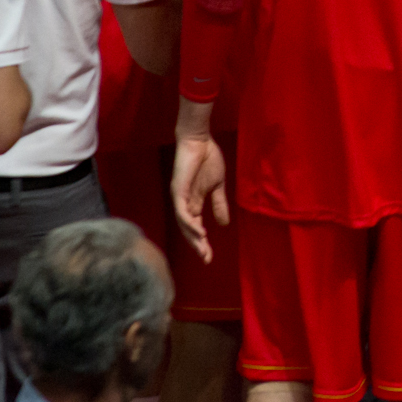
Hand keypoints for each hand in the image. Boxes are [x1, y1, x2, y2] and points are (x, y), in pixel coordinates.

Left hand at [171, 133, 229, 263]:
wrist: (200, 141)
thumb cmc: (208, 159)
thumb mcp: (218, 186)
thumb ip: (219, 204)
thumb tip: (223, 224)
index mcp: (193, 203)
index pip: (196, 228)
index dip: (202, 242)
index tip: (210, 257)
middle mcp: (183, 204)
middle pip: (188, 230)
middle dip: (197, 245)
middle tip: (206, 259)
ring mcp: (179, 198)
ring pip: (184, 224)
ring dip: (193, 238)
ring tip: (203, 249)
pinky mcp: (178, 191)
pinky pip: (182, 212)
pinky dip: (190, 223)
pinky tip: (200, 231)